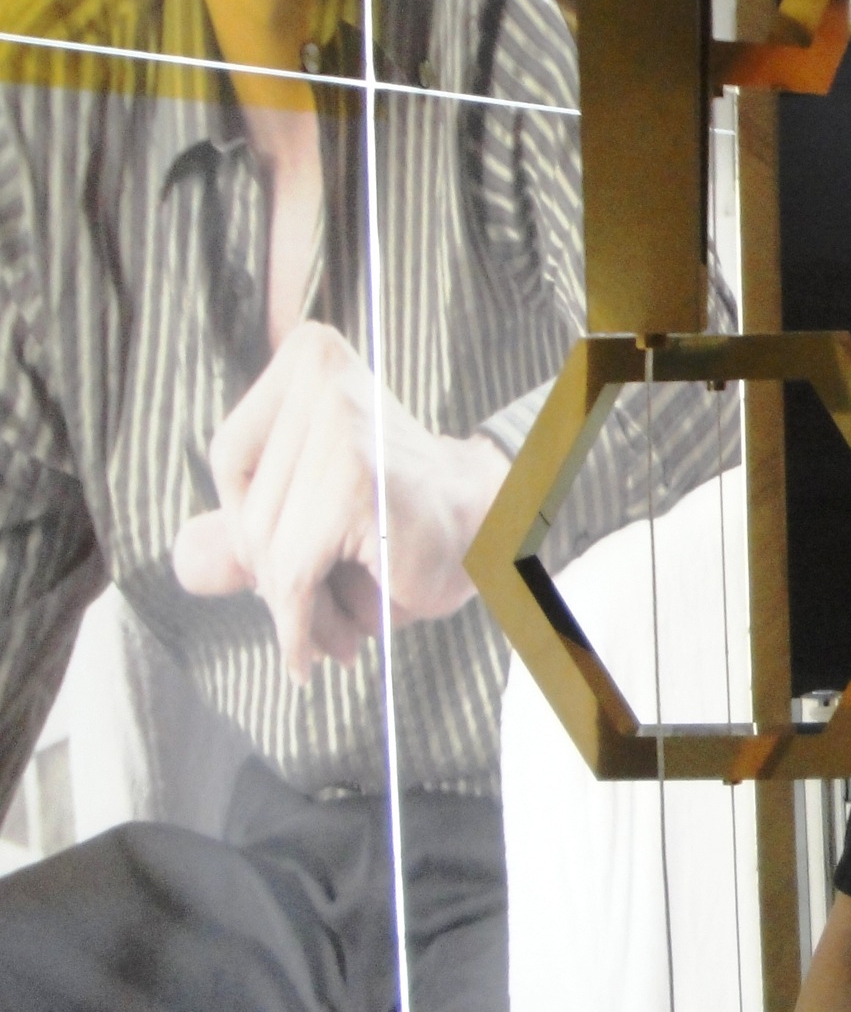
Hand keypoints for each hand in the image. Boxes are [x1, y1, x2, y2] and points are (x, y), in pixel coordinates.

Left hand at [170, 322, 511, 679]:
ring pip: (265, 547)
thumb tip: (186, 562)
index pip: (233, 454)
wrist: (502, 530)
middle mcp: (322, 377)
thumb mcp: (318, 515)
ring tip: (332, 638)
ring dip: (294, 610)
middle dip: (274, 577)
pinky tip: (313, 652)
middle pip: (246, 506)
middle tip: (312, 623)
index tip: (283, 564)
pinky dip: (299, 626)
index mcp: (311, 358)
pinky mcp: (354, 481)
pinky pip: (293, 572)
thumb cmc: (415, 520)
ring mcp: (339, 425)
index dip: (248, 520)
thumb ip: (244, 532)